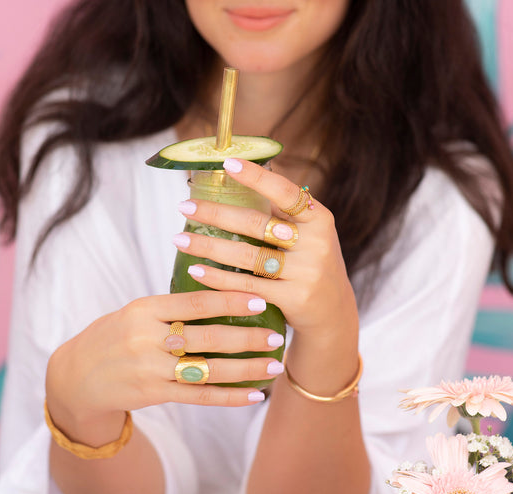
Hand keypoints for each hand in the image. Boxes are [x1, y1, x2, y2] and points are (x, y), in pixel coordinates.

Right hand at [45, 290, 284, 430]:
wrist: (74, 378)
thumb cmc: (111, 337)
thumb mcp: (132, 312)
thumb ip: (169, 307)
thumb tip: (219, 294)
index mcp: (143, 309)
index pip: (194, 301)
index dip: (229, 299)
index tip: (260, 297)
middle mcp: (146, 338)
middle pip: (207, 336)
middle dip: (246, 337)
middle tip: (276, 336)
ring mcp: (150, 369)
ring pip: (208, 369)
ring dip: (246, 369)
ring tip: (274, 365)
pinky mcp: (153, 395)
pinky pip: (199, 396)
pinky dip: (229, 397)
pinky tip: (254, 396)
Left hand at [172, 158, 357, 336]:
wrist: (333, 310)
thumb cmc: (311, 263)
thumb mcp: (310, 233)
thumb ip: (283, 211)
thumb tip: (242, 175)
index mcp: (319, 218)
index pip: (285, 192)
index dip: (256, 177)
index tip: (227, 163)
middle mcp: (316, 243)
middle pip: (257, 223)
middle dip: (215, 213)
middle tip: (184, 206)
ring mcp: (306, 272)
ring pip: (247, 255)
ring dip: (208, 246)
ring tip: (179, 239)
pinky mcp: (293, 298)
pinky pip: (247, 285)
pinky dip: (219, 278)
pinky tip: (196, 270)